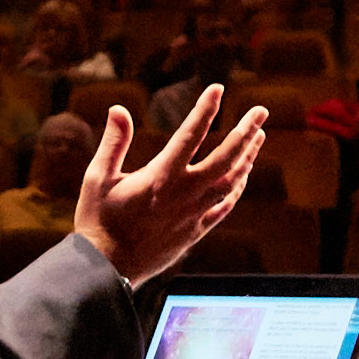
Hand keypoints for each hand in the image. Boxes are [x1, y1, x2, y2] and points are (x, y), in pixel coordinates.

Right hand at [68, 89, 266, 283]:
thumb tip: (119, 108)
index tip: (217, 88)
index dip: (205, 109)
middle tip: (261, 112)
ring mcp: (194, 214)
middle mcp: (184, 193)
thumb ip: (113, 143)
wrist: (107, 270)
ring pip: (231, 182)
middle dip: (245, 132)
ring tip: (259, 136)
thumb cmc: (98, 222)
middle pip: (226, 158)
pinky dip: (237, 188)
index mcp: (161, 176)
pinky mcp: (195, 232)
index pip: (190, 134)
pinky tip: (243, 176)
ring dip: (247, 157)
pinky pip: (225, 207)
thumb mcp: (97, 178)